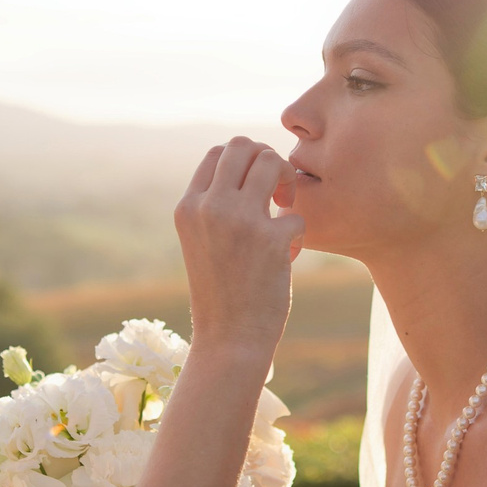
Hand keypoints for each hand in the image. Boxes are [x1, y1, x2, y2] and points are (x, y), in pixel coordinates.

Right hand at [174, 138, 300, 361]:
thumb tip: (253, 166)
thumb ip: (216, 206)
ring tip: (285, 210)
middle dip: (267, 160)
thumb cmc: (220, 293)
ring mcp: (239, 221)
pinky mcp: (270, 239)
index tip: (256, 189)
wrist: (228, 341)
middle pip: (243, 145)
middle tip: (277, 192)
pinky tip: (288, 258)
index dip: (244, 162)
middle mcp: (209, 207)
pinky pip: (296, 212)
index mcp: (188, 207)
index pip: (217, 153)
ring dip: (287, 179)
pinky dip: (298, 232)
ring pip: (272, 160)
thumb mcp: (202, 242)